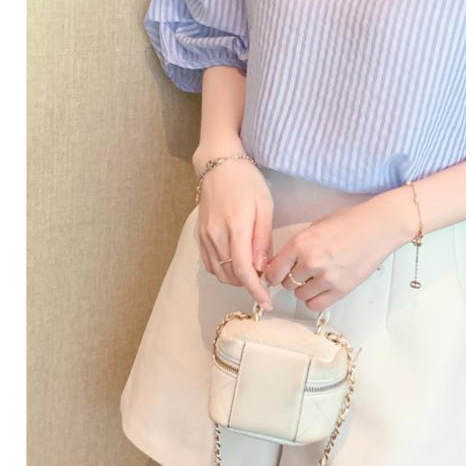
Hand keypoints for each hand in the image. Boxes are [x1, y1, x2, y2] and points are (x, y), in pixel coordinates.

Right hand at [195, 156, 273, 308]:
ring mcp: (205, 236)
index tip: (266, 302)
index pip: (244, 270)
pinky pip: (210, 264)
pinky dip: (224, 270)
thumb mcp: (264, 206)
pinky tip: (236, 262)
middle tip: (266, 276)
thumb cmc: (247, 182)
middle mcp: (216, 235)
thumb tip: (262, 268)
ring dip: (237, 278)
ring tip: (252, 268)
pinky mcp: (199, 235)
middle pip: (231, 275)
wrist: (218, 164)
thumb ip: (262, 239)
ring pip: (220, 272)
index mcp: (236, 227)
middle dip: (249, 283)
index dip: (256, 290)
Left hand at [263, 191, 412, 312]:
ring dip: (304, 289)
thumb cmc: (350, 222)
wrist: (378, 227)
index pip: (274, 270)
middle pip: (286, 284)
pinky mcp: (341, 289)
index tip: (277, 275)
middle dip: (292, 279)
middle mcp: (311, 261)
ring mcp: (326, 277)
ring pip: (300, 295)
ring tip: (317, 277)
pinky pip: (316, 304)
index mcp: (301, 243)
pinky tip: (323, 287)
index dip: (273, 274)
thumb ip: (298, 246)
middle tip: (304, 271)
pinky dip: (315, 299)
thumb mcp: (316, 227)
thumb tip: (283, 263)